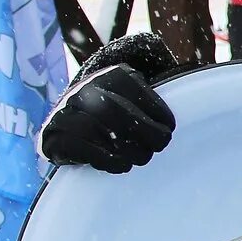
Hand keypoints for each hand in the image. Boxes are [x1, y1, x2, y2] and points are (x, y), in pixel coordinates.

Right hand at [41, 66, 175, 172]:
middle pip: (114, 108)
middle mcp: (84, 89)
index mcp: (110, 76)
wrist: (71, 126)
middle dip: (143, 130)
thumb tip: (186, 105)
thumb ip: (159, 96)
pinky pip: (79, 146)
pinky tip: (121, 164)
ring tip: (140, 157)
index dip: (155, 108)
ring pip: (96, 127)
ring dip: (126, 147)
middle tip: (159, 145)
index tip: (170, 127)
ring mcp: (66, 112)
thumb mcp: (137, 98)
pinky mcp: (55, 136)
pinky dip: (105, 158)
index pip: (132, 87)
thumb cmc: (119, 114)